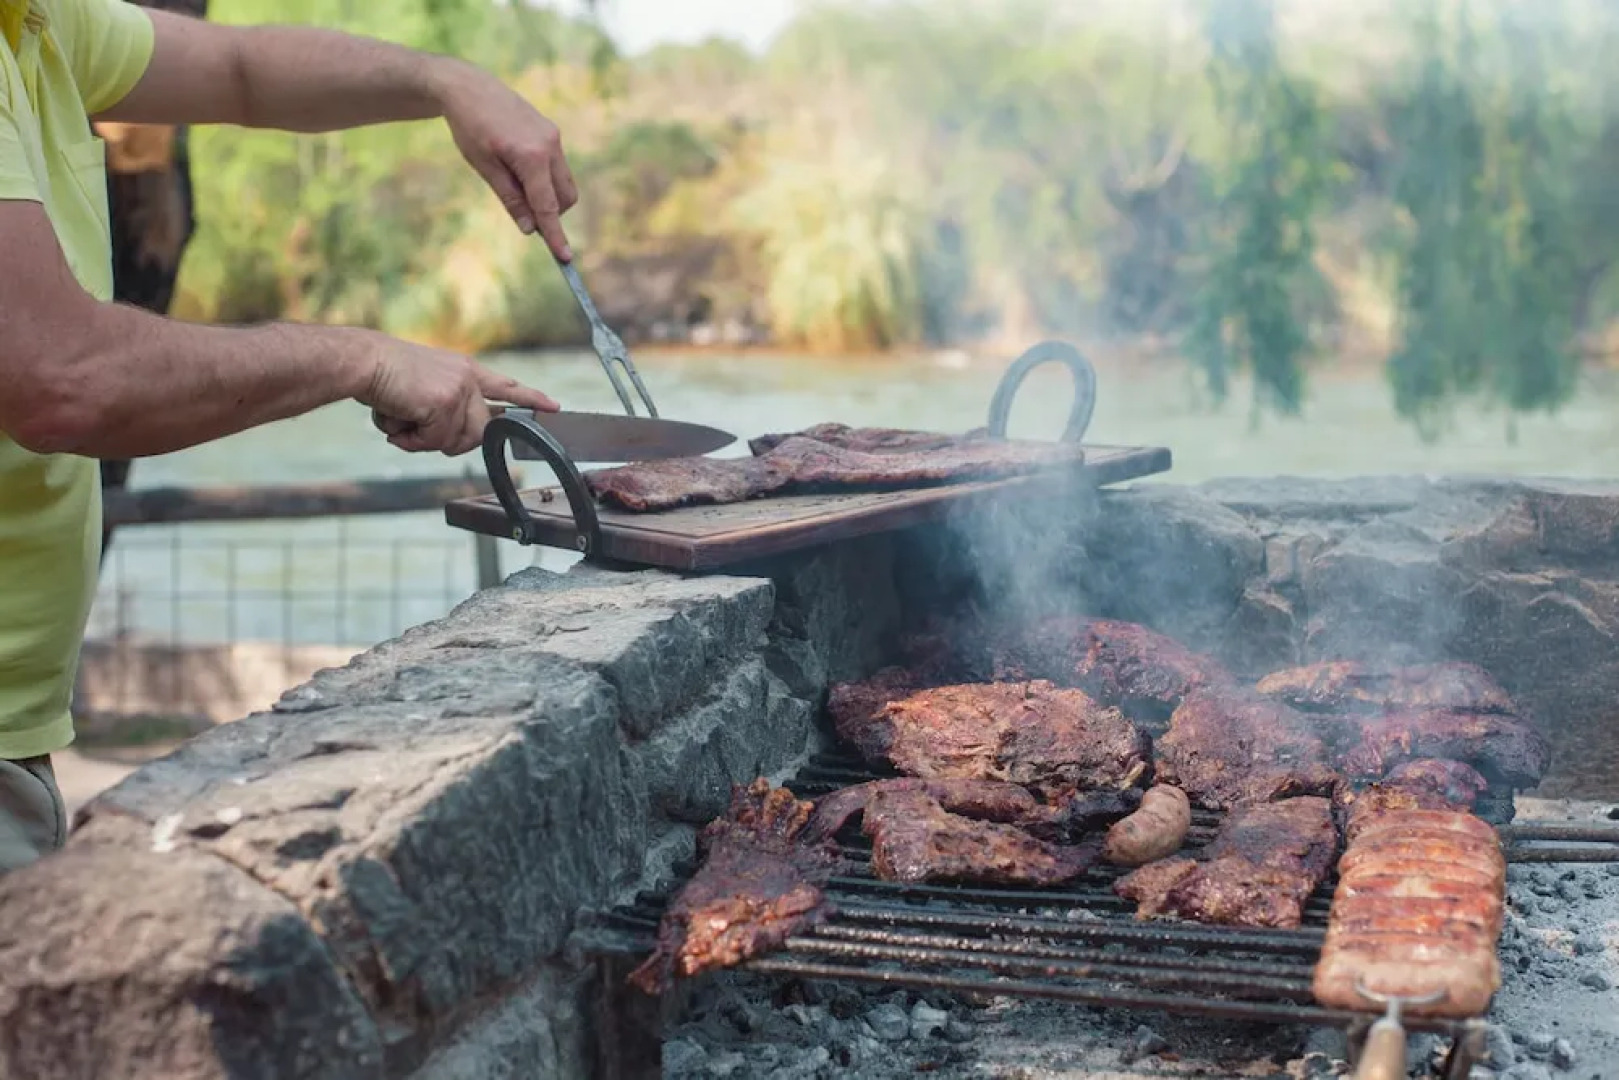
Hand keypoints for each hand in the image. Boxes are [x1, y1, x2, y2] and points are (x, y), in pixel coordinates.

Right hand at [357, 336, 557, 455]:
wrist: (363, 361)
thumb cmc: (385, 377)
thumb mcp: (424, 390)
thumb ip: (447, 411)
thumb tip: (453, 442)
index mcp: (465, 371)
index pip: (506, 386)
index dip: (530, 399)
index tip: (554, 407)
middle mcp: (468, 379)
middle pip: (479, 432)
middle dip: (446, 440)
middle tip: (416, 429)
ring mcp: (460, 391)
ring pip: (456, 441)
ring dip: (423, 441)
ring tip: (402, 419)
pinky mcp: (446, 402)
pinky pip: (435, 441)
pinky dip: (411, 440)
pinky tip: (398, 419)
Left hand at [433, 61, 578, 260]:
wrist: (469, 86)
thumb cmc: (470, 127)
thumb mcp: (484, 167)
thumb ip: (511, 199)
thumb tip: (531, 229)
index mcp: (531, 156)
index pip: (548, 206)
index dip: (556, 235)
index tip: (565, 258)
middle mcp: (550, 146)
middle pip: (565, 198)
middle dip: (552, 214)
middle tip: (522, 213)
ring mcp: (554, 137)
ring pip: (564, 183)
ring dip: (548, 196)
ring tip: (514, 183)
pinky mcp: (551, 132)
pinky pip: (557, 166)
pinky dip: (544, 179)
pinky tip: (517, 167)